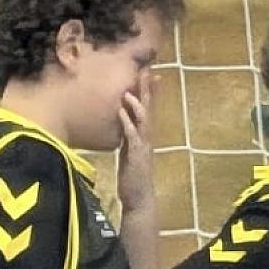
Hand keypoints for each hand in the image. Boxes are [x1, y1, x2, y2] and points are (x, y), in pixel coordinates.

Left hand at [115, 78, 154, 212]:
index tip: (147, 71)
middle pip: (148, 109)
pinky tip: (121, 112)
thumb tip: (122, 124)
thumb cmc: (132, 177)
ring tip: (130, 89)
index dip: (148, 91)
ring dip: (137, 103)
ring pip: (142, 120)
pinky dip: (127, 122)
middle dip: (147, 90)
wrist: (139, 198)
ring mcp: (142, 145)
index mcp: (142, 135)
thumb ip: (127, 137)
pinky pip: (132, 135)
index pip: (146, 108)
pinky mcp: (136, 155)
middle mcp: (145, 137)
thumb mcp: (129, 152)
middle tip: (146, 70)